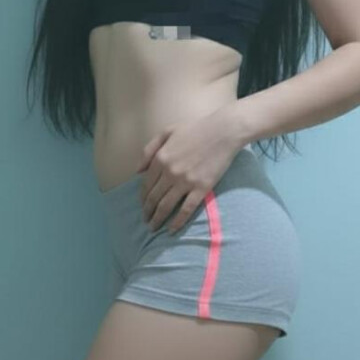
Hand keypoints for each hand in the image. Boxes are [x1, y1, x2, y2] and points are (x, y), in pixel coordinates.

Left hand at [137, 105, 244, 233]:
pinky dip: (177, 221)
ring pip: (166, 206)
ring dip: (158, 219)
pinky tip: (171, 229)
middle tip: (146, 221)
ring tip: (153, 228)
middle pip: (154, 198)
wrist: (223, 131)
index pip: (146, 184)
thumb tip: (137, 170)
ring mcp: (185, 181)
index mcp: (160, 158)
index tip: (143, 206)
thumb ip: (149, 149)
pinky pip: (186, 209)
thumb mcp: (167, 132)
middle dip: (147, 212)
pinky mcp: (201, 188)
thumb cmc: (195, 129)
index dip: (143, 198)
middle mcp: (170, 172)